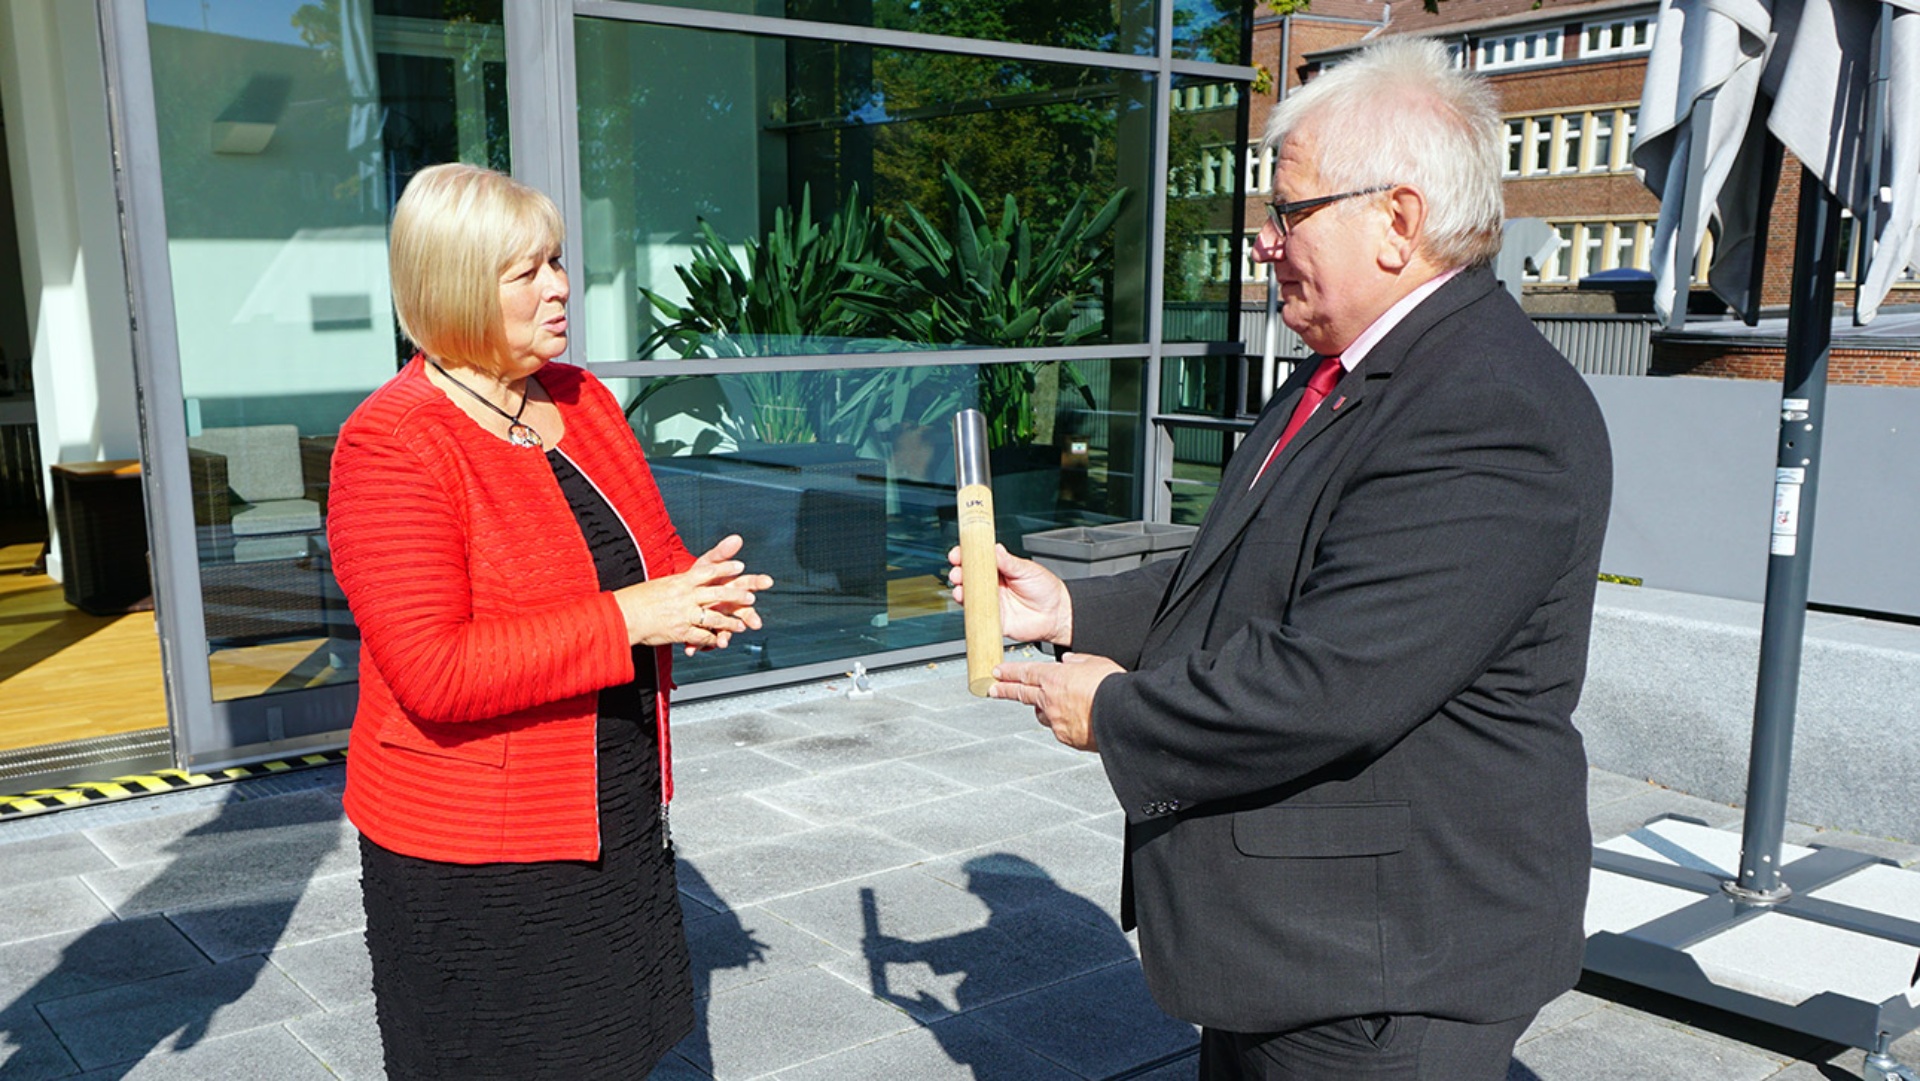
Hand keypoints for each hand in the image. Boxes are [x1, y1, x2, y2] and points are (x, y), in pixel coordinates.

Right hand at [613, 534, 772, 653]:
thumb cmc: (638, 598)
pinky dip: (712, 639)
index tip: (740, 566)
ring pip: (714, 618)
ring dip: (730, 622)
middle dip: (737, 596)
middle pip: (717, 594)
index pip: (708, 571)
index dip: (725, 568)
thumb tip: (690, 578)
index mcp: (680, 581)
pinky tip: (719, 641)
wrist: (623, 615)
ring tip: (742, 625)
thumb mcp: (661, 583)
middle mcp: (684, 596)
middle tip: (751, 598)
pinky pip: (702, 636)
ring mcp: (683, 614)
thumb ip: (680, 581)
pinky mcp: (680, 631)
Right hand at [947, 543, 1072, 646]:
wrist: (1056, 614)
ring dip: (960, 590)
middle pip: (968, 578)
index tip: (958, 554)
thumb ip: (1009, 561)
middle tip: (958, 571)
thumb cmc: (1045, 589)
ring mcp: (991, 602)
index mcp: (999, 569)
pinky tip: (966, 603)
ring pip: (969, 596)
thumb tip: (995, 548)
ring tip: (960, 587)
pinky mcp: (994, 618)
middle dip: (959, 573)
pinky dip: (969, 610)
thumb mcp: (1027, 569)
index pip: (977, 560)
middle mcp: (992, 585)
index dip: (965, 556)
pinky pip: (977, 615)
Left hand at [990, 652, 1121, 750]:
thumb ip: (1079, 661)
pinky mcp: (1066, 737)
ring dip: (1042, 708)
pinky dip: (1064, 723)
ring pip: (1041, 714)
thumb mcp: (1097, 663)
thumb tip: (1069, 660)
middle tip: (992, 689)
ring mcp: (1056, 720)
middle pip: (1021, 693)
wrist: (1122, 716)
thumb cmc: (1112, 688)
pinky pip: (1059, 728)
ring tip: (1051, 706)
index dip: (1008, 672)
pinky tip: (1077, 720)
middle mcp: (1050, 700)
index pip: (1025, 672)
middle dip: (1004, 689)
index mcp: (1055, 678)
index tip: (996, 672)